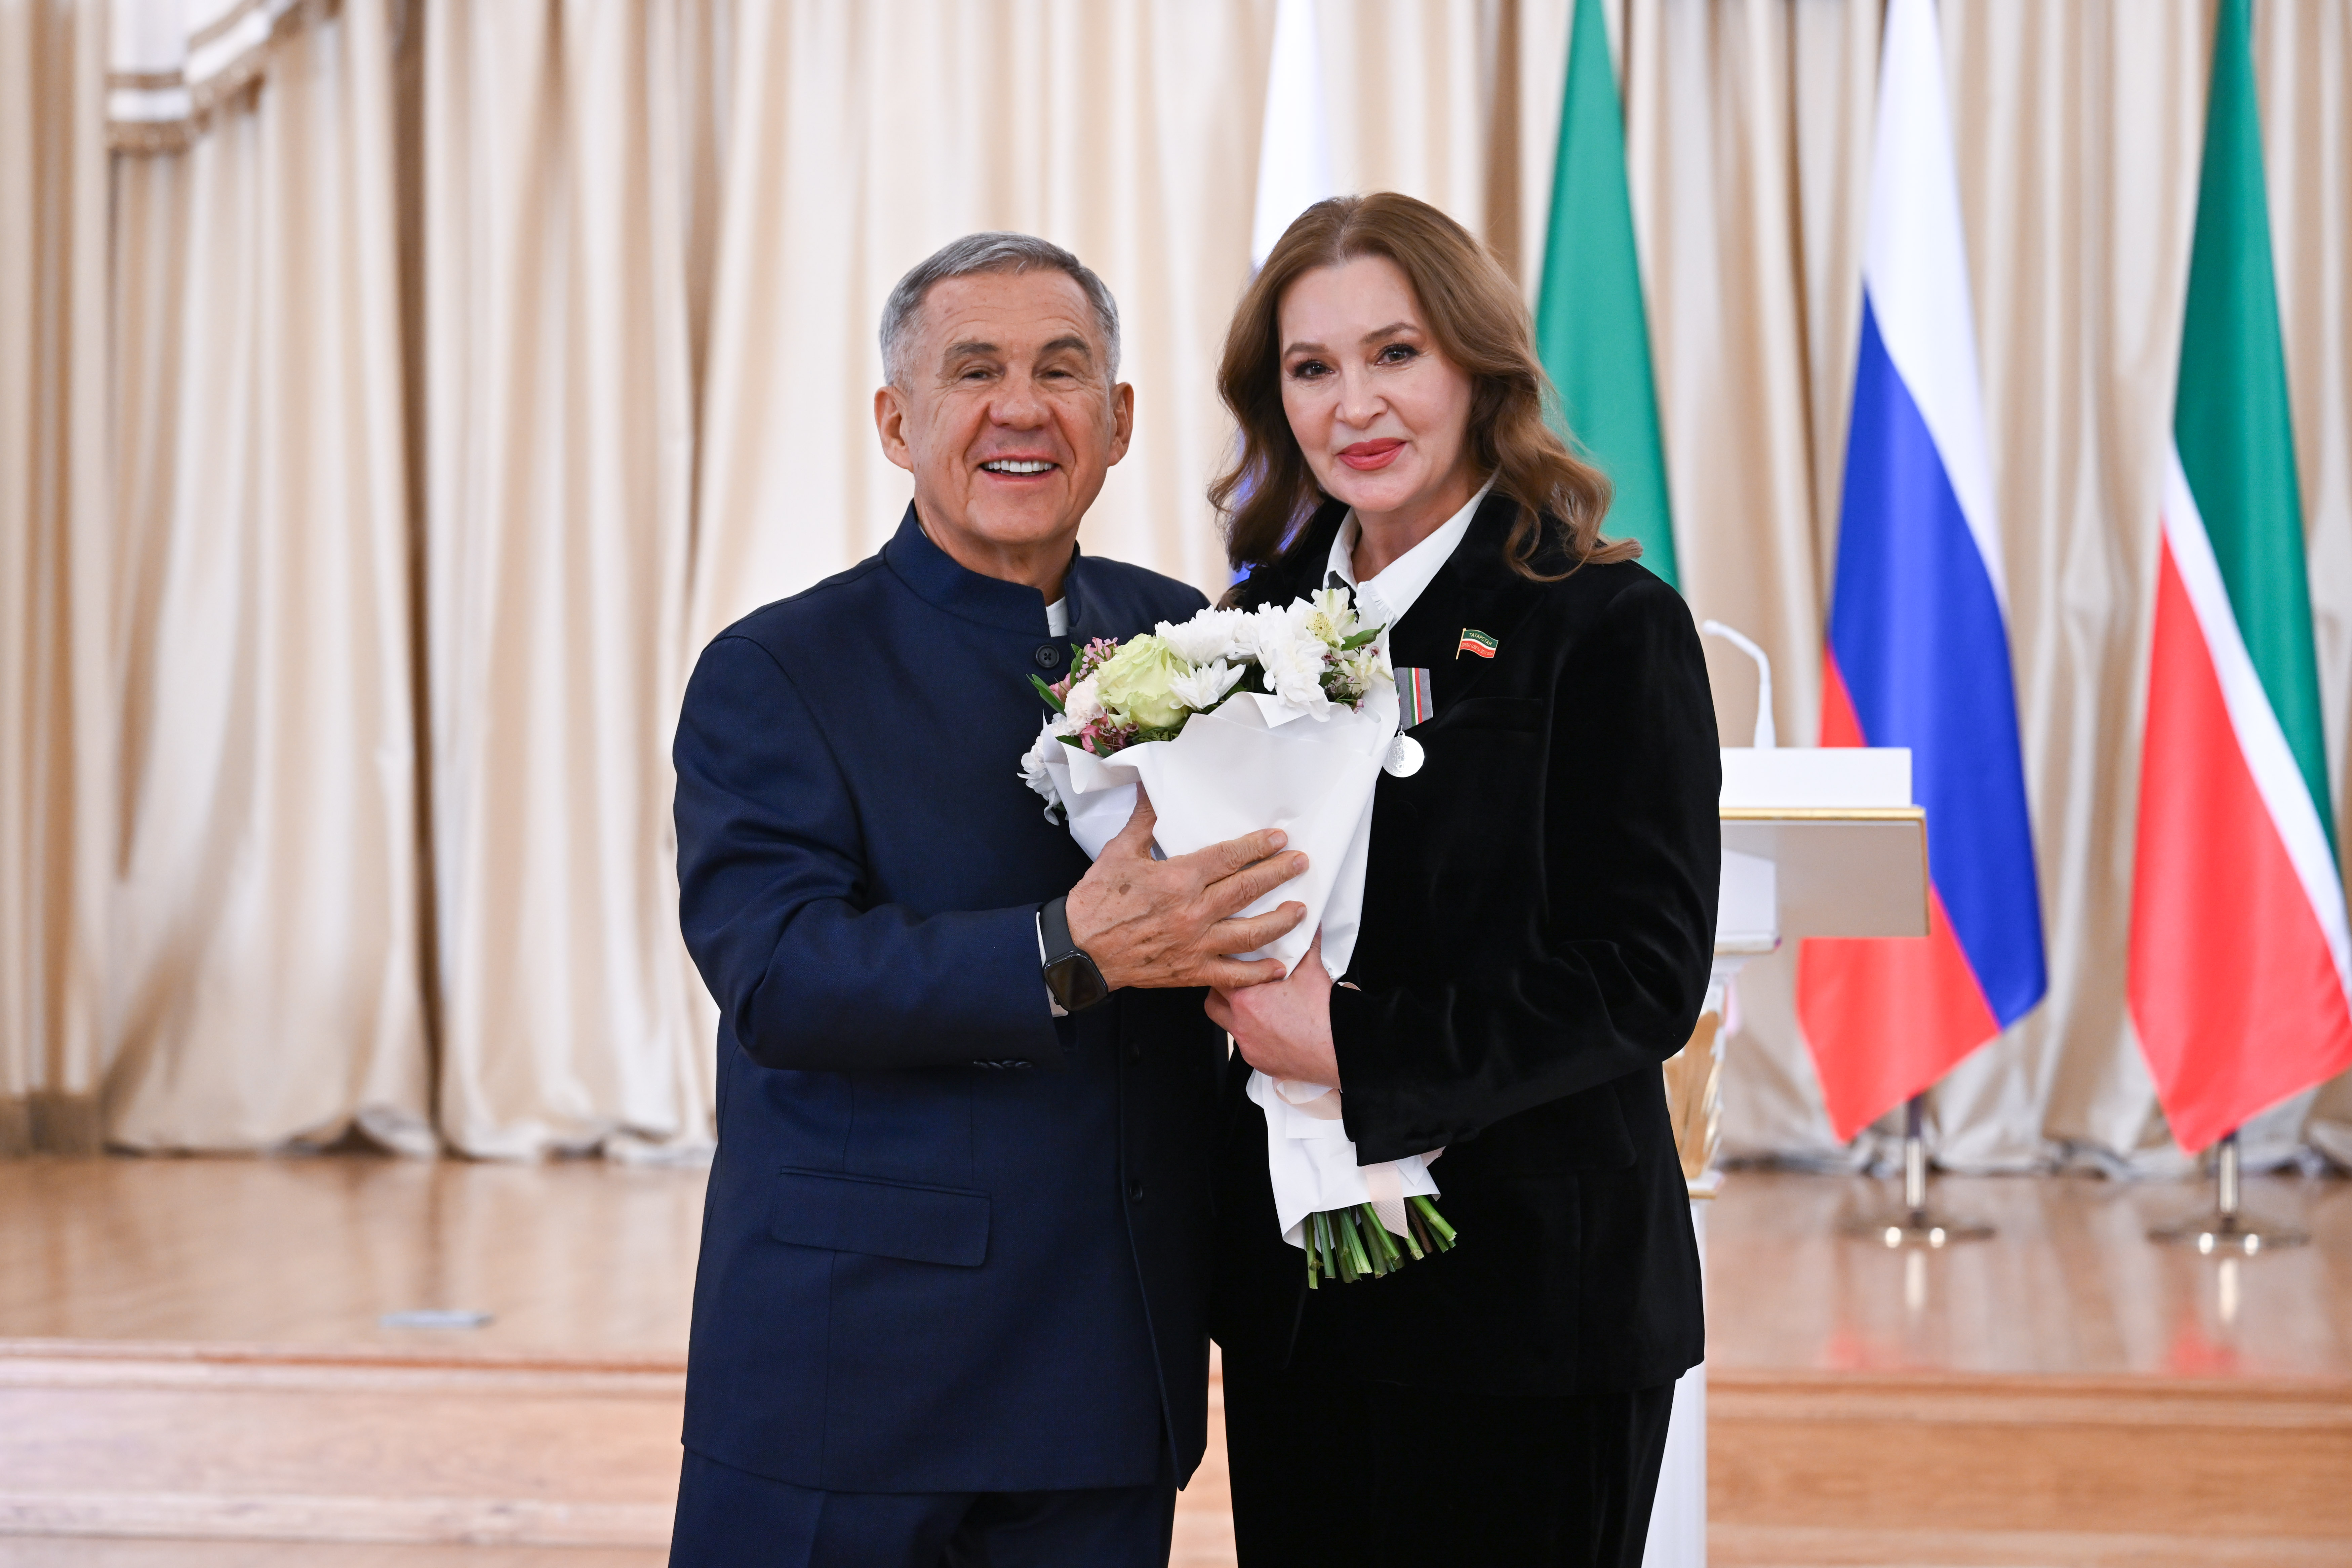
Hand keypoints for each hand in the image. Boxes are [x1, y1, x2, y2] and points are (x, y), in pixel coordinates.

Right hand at [1066, 787, 1308, 989]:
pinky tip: (1279, 967)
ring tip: (1300, 909)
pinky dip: (1258, 973)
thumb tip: (1151, 787)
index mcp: (1176, 880)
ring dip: (1279, 921)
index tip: (1278, 838)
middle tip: (1301, 863)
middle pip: (1246, 890)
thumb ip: (1144, 820)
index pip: (1227, 858)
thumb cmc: (1096, 902)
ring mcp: (1194, 945)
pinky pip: (1232, 975)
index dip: (1256, 847)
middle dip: (1278, 874)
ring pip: (1249, 933)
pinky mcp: (1190, 971)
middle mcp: (1191, 913)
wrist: (1078, 951)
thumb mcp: (1118, 852)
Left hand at [1207, 931, 1340, 1088]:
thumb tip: (1310, 929)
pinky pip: (1246, 1047)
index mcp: (1246, 999)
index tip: (1233, 964)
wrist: (1339, 1050)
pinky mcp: (1259, 1063)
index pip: (1218, 977)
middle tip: (1239, 984)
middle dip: (1223, 993)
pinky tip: (1271, 1029)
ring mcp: (1248, 1046)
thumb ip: (1306, 946)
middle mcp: (1242, 1025)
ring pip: (1228, 1027)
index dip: (1225, 968)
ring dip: (1235, 1016)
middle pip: (1213, 1003)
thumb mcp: (1312, 972)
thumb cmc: (1324, 1017)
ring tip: (1256, 1007)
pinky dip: (1254, 1037)